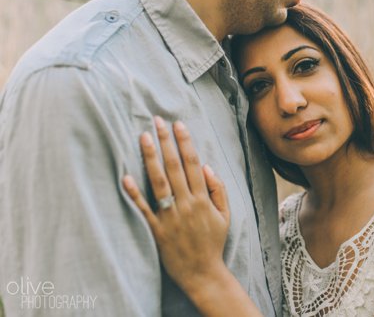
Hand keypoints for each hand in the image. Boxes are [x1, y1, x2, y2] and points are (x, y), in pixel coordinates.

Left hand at [123, 118, 230, 294]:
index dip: (185, 142)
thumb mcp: (226, 214)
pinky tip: (125, 177)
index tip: (178, 124)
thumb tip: (208, 166)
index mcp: (202, 197)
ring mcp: (170, 217)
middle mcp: (186, 203)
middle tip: (157, 121)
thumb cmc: (213, 242)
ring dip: (151, 158)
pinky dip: (134, 193)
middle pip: (174, 166)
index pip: (193, 162)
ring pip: (159, 182)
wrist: (202, 273)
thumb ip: (218, 188)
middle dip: (166, 141)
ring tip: (144, 137)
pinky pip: (144, 209)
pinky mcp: (156, 231)